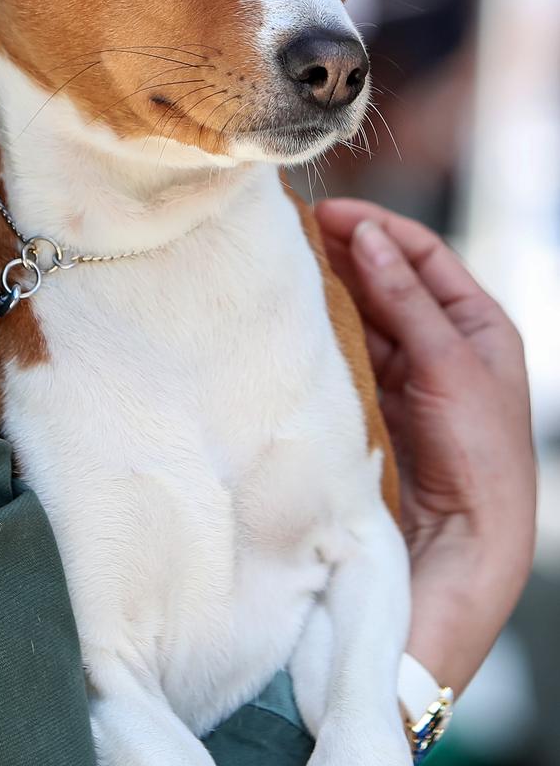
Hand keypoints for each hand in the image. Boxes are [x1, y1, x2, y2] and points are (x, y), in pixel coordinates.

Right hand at [314, 198, 536, 697]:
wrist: (461, 551)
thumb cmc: (479, 459)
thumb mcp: (451, 366)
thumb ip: (405, 299)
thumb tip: (367, 237)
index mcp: (479, 326)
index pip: (424, 255)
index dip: (378, 228)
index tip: (328, 214)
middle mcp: (443, 345)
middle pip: (387, 280)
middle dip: (345, 252)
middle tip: (293, 231)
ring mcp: (405, 375)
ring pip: (361, 313)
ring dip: (328, 288)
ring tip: (286, 264)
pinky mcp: (372, 404)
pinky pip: (344, 352)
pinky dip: (320, 329)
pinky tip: (292, 313)